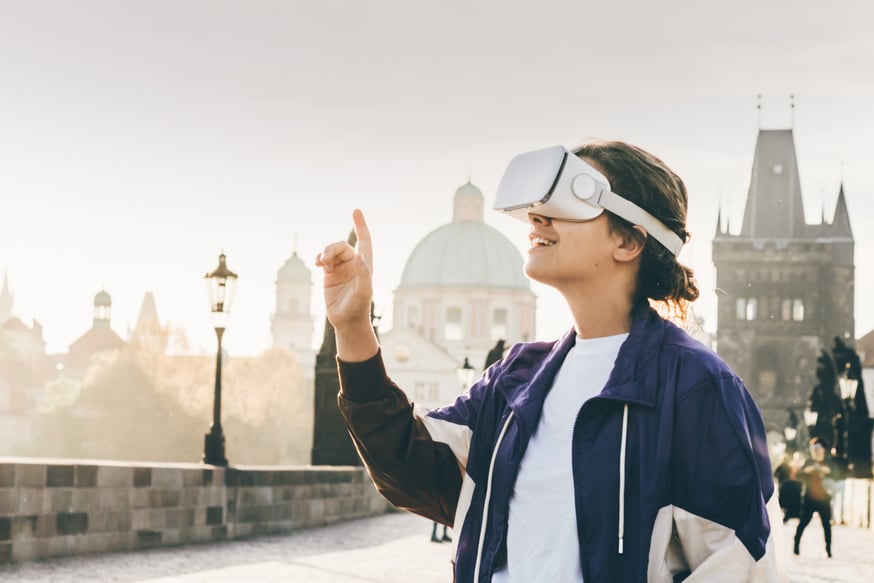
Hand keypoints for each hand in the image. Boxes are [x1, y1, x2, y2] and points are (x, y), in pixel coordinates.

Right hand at [315, 209, 378, 360]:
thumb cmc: (358, 308)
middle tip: (325, 260)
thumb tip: (359, 256)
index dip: (361, 226)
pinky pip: (324, 259)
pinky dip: (319, 258)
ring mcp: (341, 269)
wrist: (346, 321)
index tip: (356, 210)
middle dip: (332, 248)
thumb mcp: (363, 292)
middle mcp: (354, 264)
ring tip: (321, 263)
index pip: (364, 241)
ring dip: (325, 253)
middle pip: (342, 246)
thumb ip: (363, 274)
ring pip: (331, 251)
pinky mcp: (330, 275)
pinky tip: (317, 263)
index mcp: (365, 265)